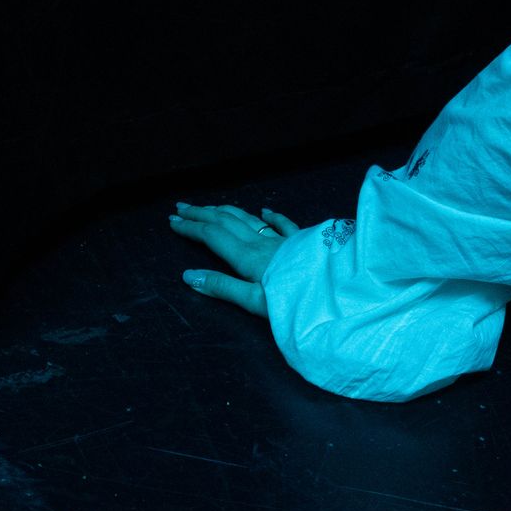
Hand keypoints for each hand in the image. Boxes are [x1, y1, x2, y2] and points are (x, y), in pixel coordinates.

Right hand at [167, 202, 300, 317]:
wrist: (338, 293)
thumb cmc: (296, 303)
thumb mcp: (254, 301)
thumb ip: (222, 287)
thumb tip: (188, 276)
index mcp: (248, 258)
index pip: (213, 236)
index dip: (191, 227)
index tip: (172, 221)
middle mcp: (264, 244)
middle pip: (226, 222)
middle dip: (202, 213)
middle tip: (181, 207)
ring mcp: (285, 241)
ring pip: (250, 220)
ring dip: (227, 211)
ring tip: (210, 206)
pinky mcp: (304, 243)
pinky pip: (284, 224)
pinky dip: (271, 216)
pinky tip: (265, 210)